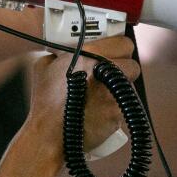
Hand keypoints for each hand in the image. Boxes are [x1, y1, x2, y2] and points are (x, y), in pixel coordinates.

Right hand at [26, 36, 138, 153]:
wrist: (50, 134)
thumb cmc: (46, 103)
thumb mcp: (44, 66)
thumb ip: (59, 53)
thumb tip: (66, 50)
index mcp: (88, 55)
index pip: (123, 43)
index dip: (119, 48)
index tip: (115, 52)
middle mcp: (104, 72)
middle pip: (132, 63)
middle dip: (124, 67)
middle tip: (112, 73)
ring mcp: (112, 93)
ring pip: (130, 85)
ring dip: (120, 87)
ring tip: (103, 93)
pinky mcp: (117, 113)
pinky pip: (124, 105)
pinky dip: (115, 107)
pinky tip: (100, 110)